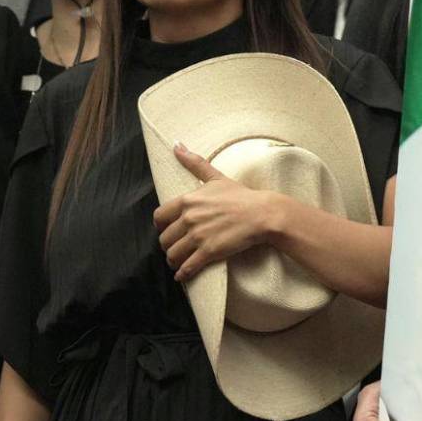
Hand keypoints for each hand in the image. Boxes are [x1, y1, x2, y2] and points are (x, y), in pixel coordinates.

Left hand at [152, 143, 279, 281]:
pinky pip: (187, 267)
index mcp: (187, 201)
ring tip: (178, 262)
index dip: (160, 226)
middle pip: (164, 238)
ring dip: (173, 260)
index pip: (159, 217)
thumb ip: (194, 163)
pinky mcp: (209, 252)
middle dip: (167, 245)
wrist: (262, 214)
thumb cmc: (240, 195)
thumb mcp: (216, 177)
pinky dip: (182, 274)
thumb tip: (177, 145)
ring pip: (172, 254)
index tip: (167, 230)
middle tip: (174, 248)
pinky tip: (182, 275)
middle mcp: (189, 218)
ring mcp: (198, 236)